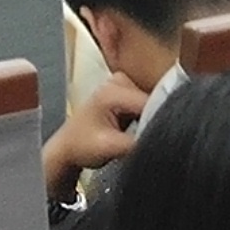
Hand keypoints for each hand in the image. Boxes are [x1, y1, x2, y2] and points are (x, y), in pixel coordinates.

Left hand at [43, 71, 150, 191]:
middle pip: (153, 99)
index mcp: (113, 90)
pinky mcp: (125, 93)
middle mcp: (119, 82)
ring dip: (151, 119)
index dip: (160, 121)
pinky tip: (136, 129)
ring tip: (136, 134)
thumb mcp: (110, 147)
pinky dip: (146, 117)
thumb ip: (137, 143)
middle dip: (154, 120)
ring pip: (152, 102)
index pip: (150, 102)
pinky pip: (147, 104)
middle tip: (146, 138)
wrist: (68, 148)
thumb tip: (161, 141)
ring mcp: (122, 85)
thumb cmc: (81, 146)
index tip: (161, 138)